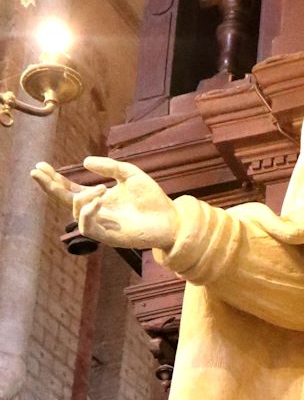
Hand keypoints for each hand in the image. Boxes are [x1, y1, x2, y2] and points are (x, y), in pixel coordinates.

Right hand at [31, 156, 179, 252]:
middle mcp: (97, 211)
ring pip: (76, 211)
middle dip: (50, 186)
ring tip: (101, 188)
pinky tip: (99, 198)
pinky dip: (88, 210)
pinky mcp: (107, 237)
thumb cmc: (152, 199)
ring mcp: (101, 224)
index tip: (40, 165)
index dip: (55, 178)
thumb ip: (109, 167)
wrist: (170, 219)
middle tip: (37, 171)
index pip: (71, 189)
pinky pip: (87, 226)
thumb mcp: (130, 174)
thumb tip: (84, 162)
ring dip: (83, 196)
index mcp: (99, 197)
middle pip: (65, 200)